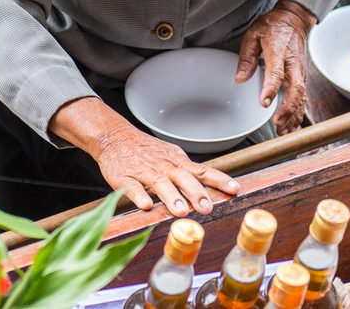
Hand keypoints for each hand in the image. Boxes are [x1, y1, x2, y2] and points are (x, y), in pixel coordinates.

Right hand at [92, 121, 239, 215]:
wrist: (114, 137)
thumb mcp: (171, 156)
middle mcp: (163, 167)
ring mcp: (143, 172)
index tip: (234, 189)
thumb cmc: (145, 150)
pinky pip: (132, 187)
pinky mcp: (124, 178)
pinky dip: (139, 196)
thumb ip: (189, 172)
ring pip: (159, 183)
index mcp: (176, 163)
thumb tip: (214, 186)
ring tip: (181, 211)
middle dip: (196, 193)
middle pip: (183, 178)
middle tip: (207, 208)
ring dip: (171, 197)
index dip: (219, 180)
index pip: (202, 171)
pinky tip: (146, 206)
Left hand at [235, 0, 316, 134]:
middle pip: (296, 88)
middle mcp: (293, 64)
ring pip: (302, 95)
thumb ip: (247, 58)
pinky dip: (298, 111)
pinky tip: (291, 125)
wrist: (293, 20)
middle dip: (288, 107)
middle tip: (277, 122)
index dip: (271, 89)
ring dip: (294, 114)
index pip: (277, 73)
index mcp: (279, 52)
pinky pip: (303, 96)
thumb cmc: (271, 27)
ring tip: (283, 131)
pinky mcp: (302, 76)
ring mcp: (300, 71)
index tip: (264, 103)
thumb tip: (240, 78)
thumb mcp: (253, 36)